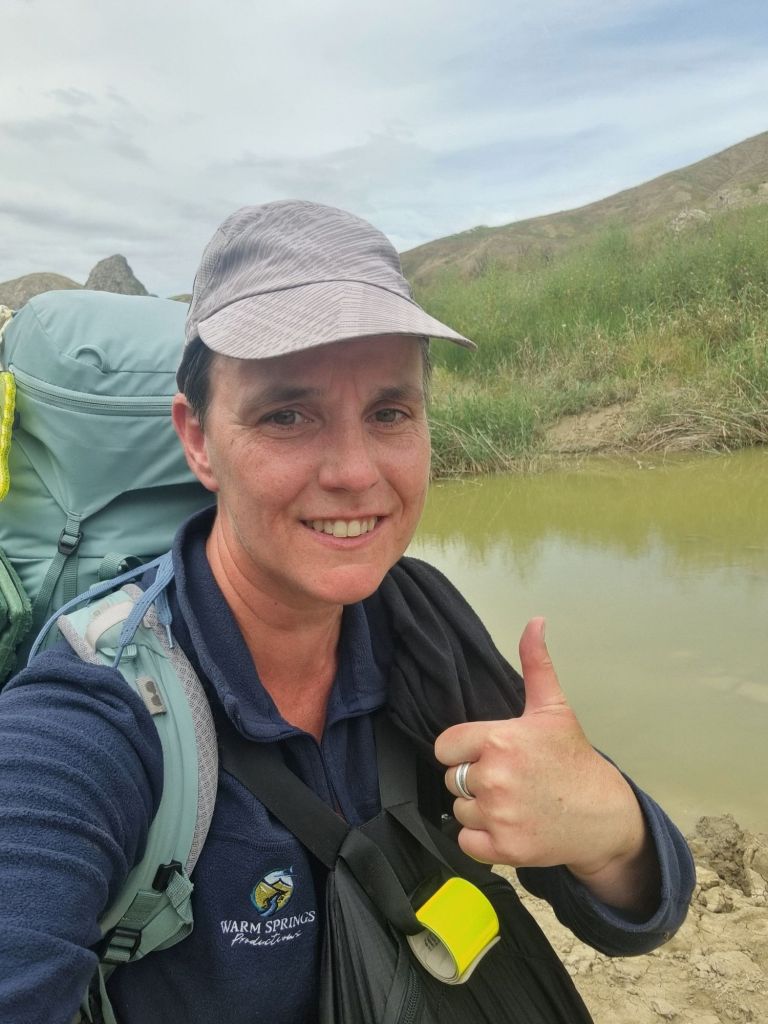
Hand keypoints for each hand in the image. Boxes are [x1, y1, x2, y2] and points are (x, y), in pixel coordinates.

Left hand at [434, 617, 658, 912]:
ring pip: (459, 811)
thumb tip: (535, 620)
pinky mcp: (504, 850)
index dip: (464, 751)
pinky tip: (507, 827)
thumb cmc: (573, 760)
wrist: (604, 816)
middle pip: (452, 779)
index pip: (445, 747)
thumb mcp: (553, 708)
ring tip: (512, 803)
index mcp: (499, 740)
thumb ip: (535, 663)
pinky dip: (481, 840)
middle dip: (474, 779)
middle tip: (509, 780)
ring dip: (478, 811)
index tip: (489, 754)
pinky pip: (465, 843)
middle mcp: (495, 778)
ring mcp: (499, 816)